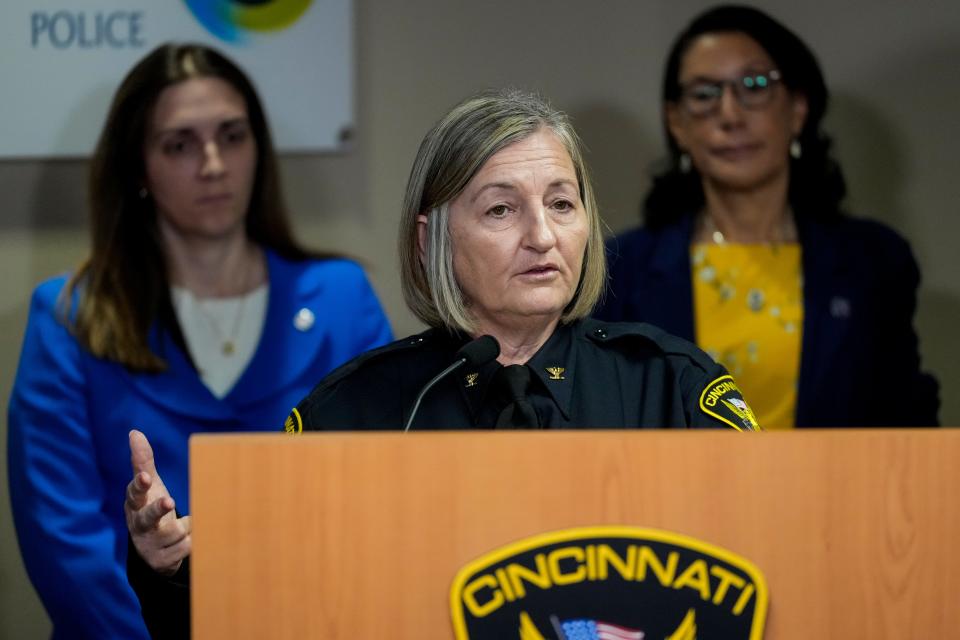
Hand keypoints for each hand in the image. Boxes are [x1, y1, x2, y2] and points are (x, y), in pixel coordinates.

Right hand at [124, 430, 191, 575]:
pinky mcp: (161, 561)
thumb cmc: (151, 507)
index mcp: (135, 505)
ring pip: (175, 532)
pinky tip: (188, 540)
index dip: (139, 486)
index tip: (145, 477)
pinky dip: (192, 541)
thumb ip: (142, 462)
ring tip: (183, 526)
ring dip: (185, 527)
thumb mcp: (149, 486)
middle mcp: (138, 525)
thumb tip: (134, 432)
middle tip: (169, 501)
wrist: (154, 551)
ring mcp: (149, 544)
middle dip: (158, 509)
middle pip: (147, 517)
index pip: (134, 494)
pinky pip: (186, 547)